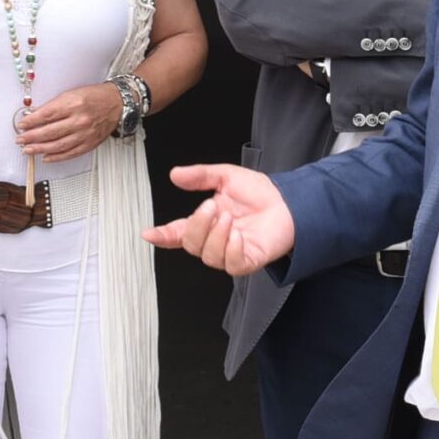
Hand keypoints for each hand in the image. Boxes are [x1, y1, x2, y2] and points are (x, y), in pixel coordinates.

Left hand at [16, 82, 125, 162]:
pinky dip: (56, 157)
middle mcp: (79, 120)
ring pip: (57, 145)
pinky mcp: (90, 144)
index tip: (21, 125)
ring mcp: (85, 134)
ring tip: (28, 150)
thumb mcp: (72, 94)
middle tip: (20, 139)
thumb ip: (54, 106)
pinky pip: (70, 153)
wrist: (117, 103)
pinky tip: (46, 157)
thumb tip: (35, 116)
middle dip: (31, 137)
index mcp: (73, 104)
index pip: (46, 115)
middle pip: (49, 132)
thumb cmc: (95, 97)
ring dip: (40, 149)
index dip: (31, 121)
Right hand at [143, 162, 296, 275]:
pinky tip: (238, 234)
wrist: (289, 202)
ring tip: (228, 217)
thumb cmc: (260, 193)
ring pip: (208, 255)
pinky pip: (231, 264)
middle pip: (191, 244)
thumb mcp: (226, 176)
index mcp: (206, 221)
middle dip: (197, 226)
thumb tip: (175, 174)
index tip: (149, 233)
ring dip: (215, 235)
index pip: (178, 232)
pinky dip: (231, 249)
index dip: (162, 235)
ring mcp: (230, 252)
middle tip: (211, 207)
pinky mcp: (248, 261)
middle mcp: (215, 239)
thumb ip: (201, 176)